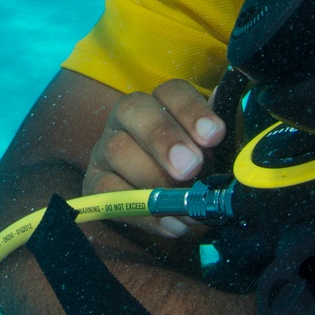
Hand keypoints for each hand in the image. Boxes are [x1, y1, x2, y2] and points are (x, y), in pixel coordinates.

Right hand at [83, 79, 224, 238]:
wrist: (169, 200)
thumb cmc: (196, 165)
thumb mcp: (211, 148)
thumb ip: (214, 132)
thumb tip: (221, 105)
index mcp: (161, 100)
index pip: (172, 91)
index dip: (192, 111)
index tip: (214, 136)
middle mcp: (127, 116)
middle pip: (134, 110)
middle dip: (165, 139)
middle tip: (191, 168)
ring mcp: (105, 147)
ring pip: (117, 150)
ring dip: (154, 179)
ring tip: (184, 202)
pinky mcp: (93, 182)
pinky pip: (106, 193)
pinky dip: (142, 213)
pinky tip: (172, 224)